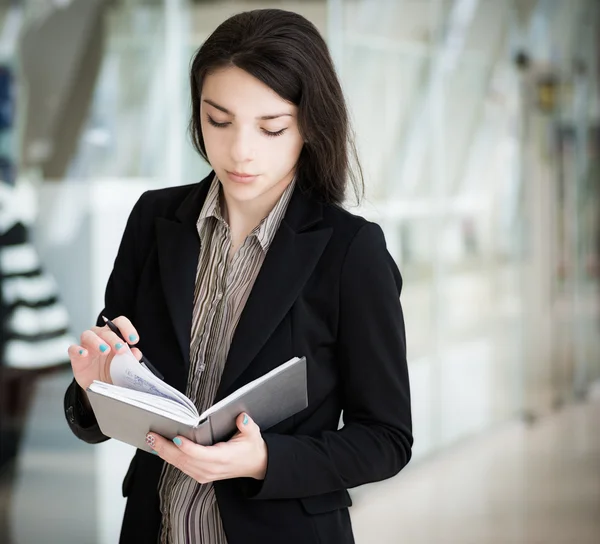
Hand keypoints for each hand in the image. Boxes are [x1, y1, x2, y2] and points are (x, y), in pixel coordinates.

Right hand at [67, 315, 142, 390]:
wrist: (100, 385)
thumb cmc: (114, 370)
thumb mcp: (125, 365)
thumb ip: (131, 358)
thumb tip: (136, 353)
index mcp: (114, 335)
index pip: (120, 323)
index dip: (127, 328)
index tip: (134, 340)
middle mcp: (100, 336)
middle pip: (106, 330)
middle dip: (114, 339)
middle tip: (121, 349)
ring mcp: (87, 345)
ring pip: (88, 335)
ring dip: (97, 341)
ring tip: (105, 350)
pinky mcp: (76, 356)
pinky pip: (73, 348)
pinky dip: (78, 350)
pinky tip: (84, 354)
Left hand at [147, 413, 267, 482]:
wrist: (255, 465)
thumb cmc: (251, 448)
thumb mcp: (253, 434)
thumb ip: (247, 425)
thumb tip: (241, 418)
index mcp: (222, 458)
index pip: (200, 454)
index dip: (187, 447)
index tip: (176, 438)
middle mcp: (211, 469)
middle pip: (184, 460)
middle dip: (165, 448)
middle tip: (152, 436)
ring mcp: (204, 474)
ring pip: (179, 465)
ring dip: (164, 453)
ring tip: (152, 440)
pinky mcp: (201, 475)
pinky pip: (182, 467)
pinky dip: (170, 458)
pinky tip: (161, 449)